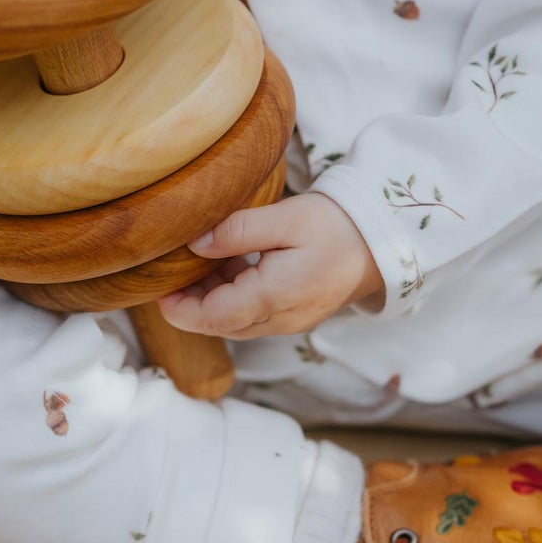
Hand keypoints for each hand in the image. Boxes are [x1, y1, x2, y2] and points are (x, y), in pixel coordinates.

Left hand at [157, 192, 384, 339]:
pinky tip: (231, 262)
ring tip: (198, 260)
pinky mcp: (295, 314)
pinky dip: (234, 294)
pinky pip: (254, 314)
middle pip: (219, 323)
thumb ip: (237, 231)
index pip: (211, 318)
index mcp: (271, 298)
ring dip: (212, 298)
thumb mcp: (284, 219)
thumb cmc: (336, 227)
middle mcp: (278, 320)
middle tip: (171, 270)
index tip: (157, 291)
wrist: (384, 242)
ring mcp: (288, 321)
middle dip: (190, 303)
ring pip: (235, 321)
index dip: (179, 309)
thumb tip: (195, 244)